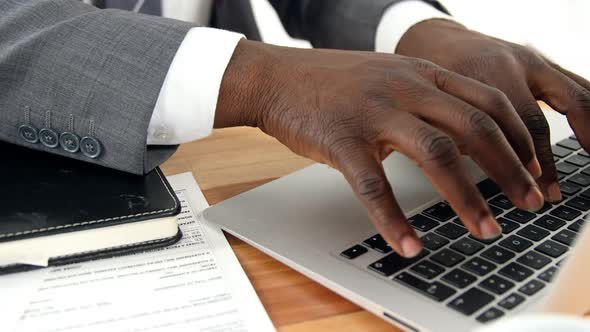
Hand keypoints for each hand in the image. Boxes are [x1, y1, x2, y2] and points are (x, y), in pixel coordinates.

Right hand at [215, 40, 543, 256]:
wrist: (277, 78)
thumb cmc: (332, 84)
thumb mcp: (388, 78)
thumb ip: (424, 99)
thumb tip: (461, 138)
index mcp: (421, 74)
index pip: (487, 100)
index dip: (517, 137)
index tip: (533, 168)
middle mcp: (405, 88)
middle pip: (475, 126)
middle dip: (509, 169)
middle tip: (528, 204)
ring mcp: (374, 112)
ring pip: (436, 153)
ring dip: (467, 197)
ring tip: (486, 230)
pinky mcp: (342, 139)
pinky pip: (373, 184)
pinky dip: (394, 219)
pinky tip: (409, 244)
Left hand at [397, 19, 589, 202]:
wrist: (439, 42)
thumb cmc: (435, 81)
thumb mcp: (436, 109)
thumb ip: (456, 138)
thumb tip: (470, 186)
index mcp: (477, 78)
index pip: (497, 130)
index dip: (510, 166)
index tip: (518, 192)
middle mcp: (509, 66)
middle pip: (534, 120)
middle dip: (545, 162)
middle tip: (550, 194)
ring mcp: (532, 62)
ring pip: (573, 96)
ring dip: (586, 134)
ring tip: (588, 163)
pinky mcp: (545, 63)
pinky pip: (579, 87)